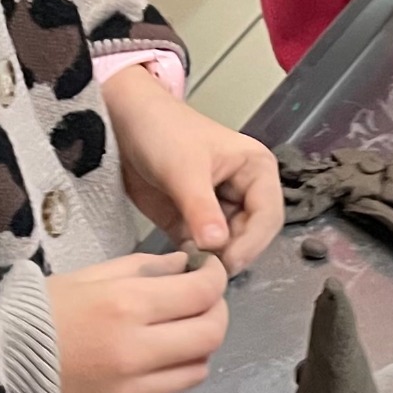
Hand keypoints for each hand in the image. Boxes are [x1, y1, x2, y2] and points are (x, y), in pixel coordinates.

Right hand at [47, 252, 228, 392]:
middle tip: (201, 302)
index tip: (208, 271)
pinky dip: (170, 375)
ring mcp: (133, 392)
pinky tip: (149, 360)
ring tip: (175, 333)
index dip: (215, 277)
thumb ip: (145, 268)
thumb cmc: (41, 312)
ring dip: (196, 347)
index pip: (202, 292)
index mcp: (127, 306)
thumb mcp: (90, 275)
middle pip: (211, 334)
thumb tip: (188, 266)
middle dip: (215, 312)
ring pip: (198, 369)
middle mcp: (138, 352)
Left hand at [103, 65, 282, 273]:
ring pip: (229, 247)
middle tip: (207, 268)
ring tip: (192, 265)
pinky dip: (195, 259)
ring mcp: (220, 210)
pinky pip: (203, 250)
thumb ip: (202, 208)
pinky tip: (181, 262)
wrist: (124, 124)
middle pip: (251, 236)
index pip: (268, 216)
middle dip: (232, 253)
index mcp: (256, 170)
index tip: (228, 262)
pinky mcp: (194, 223)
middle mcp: (245, 192)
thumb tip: (218, 246)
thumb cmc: (163, 132)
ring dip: (213, 260)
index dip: (252, 242)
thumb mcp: (184, 168)